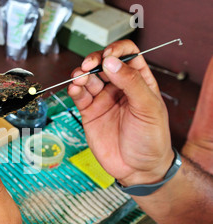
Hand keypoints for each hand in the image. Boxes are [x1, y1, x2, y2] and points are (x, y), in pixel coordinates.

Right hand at [68, 40, 174, 186]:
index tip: (108, 56)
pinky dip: (74, 90)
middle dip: (94, 61)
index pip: (127, 55)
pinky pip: (80, 96)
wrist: (139, 168)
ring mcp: (103, 100)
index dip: (117, 51)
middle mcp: (119, 88)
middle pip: (103, 64)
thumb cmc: (152, 139)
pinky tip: (75, 89)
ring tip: (80, 79)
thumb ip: (131, 83)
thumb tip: (112, 62)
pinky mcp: (90, 113)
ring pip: (88, 79)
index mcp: (139, 81)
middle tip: (89, 65)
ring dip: (81, 75)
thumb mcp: (148, 108)